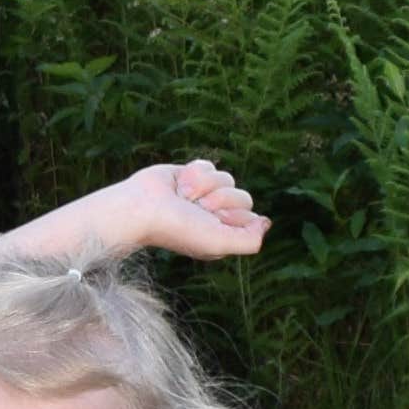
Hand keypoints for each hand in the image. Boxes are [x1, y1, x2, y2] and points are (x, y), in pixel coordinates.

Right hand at [103, 160, 267, 262]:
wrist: (142, 208)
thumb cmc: (177, 229)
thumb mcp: (219, 243)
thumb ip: (250, 240)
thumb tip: (265, 222)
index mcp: (223, 234)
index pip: (251, 217)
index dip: (234, 216)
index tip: (213, 221)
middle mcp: (215, 216)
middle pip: (242, 196)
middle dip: (219, 200)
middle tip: (196, 208)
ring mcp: (203, 195)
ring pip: (226, 178)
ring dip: (204, 186)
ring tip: (183, 197)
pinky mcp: (191, 176)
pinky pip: (209, 165)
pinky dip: (194, 173)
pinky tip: (178, 185)